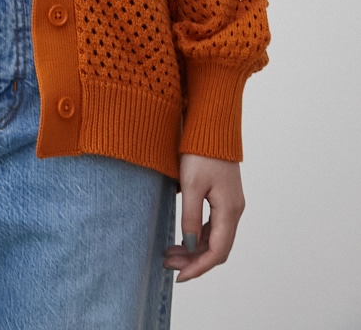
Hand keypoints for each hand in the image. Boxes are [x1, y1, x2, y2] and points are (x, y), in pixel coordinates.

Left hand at [164, 155, 244, 281]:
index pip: (217, 251)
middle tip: (168, 264)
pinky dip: (198, 235)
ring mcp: (230, 203)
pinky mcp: (224, 196)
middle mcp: (234, 210)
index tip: (179, 277)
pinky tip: (183, 236)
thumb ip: (190, 216)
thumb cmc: (201, 151)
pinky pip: (213, 225)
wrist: (212, 126)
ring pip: (214, 237)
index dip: (198, 268)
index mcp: (229, 210)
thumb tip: (190, 244)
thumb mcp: (190, 184)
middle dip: (193, 260)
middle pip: (217, 247)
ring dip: (194, 248)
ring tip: (170, 253)